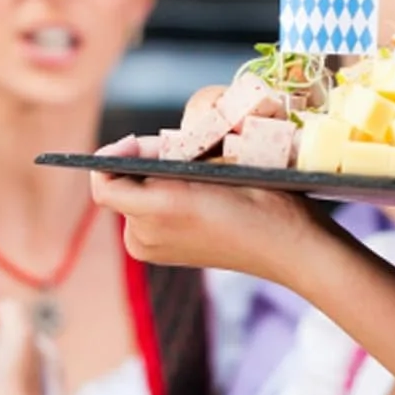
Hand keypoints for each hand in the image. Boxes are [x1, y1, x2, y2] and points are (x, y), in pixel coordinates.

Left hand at [91, 133, 317, 281]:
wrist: (288, 246)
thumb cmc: (261, 200)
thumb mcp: (217, 167)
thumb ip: (168, 160)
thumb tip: (135, 151)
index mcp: (154, 212)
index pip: (105, 181)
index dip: (113, 154)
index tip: (136, 140)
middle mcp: (144, 236)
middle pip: (123, 186)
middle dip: (143, 162)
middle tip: (179, 146)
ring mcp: (152, 250)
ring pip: (136, 200)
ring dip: (154, 179)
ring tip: (192, 166)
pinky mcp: (165, 255)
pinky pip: (148, 217)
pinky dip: (162, 198)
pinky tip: (194, 188)